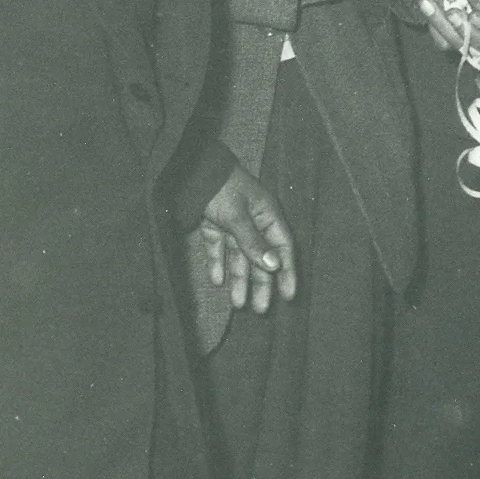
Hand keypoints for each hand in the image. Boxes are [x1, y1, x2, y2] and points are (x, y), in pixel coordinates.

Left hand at [200, 164, 297, 312]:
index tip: (288, 295)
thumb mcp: (238, 215)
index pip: (282, 247)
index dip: (287, 271)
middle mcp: (253, 221)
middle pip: (260, 257)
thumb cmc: (222, 187)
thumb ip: (254, 242)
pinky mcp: (214, 225)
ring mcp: (233, 223)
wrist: (191, 169)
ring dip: (239, 279)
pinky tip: (217, 280)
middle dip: (260, 283)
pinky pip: (219, 248)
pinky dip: (217, 263)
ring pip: (239, 256)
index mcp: (267, 215)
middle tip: (260, 309)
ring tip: (237, 303)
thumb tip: (275, 265)